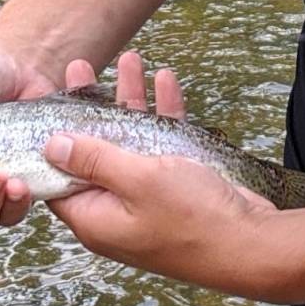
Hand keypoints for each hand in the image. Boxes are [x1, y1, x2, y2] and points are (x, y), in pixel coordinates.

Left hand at [44, 59, 279, 299]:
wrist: (254, 245)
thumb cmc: (193, 219)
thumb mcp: (135, 180)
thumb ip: (92, 159)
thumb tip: (53, 145)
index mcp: (94, 217)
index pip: (57, 178)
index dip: (52, 141)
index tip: (50, 104)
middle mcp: (115, 209)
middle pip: (93, 151)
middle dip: (90, 107)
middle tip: (81, 69)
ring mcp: (146, 198)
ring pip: (131, 141)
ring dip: (131, 101)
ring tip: (130, 60)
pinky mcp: (176, 188)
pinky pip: (162, 146)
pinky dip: (164, 114)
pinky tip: (166, 81)